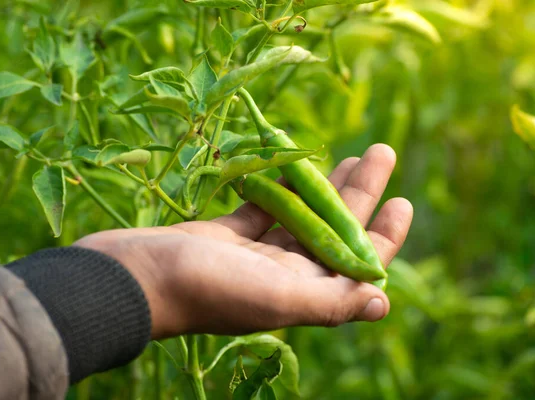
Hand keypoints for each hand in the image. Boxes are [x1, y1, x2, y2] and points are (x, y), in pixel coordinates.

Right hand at [75, 144, 412, 339]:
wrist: (132, 277)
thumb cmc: (206, 287)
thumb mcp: (278, 296)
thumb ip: (332, 300)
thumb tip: (383, 303)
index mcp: (300, 290)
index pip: (355, 264)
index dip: (383, 236)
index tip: (402, 200)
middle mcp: (282, 275)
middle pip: (333, 230)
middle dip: (360, 192)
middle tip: (381, 152)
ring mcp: (253, 255)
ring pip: (301, 215)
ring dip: (326, 185)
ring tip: (349, 153)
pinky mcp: (226, 235)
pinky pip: (263, 207)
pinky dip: (280, 187)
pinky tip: (294, 164)